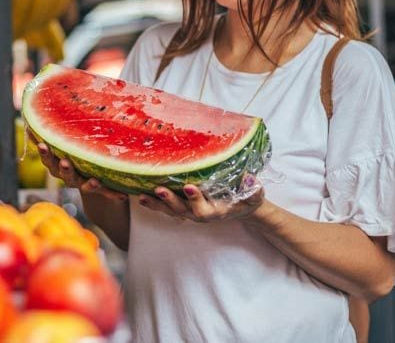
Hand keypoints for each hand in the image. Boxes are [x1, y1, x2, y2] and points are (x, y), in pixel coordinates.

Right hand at [26, 128, 126, 201]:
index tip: (42, 145)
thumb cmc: (74, 152)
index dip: (45, 153)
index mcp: (58, 165)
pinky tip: (123, 196)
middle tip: (64, 162)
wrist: (92, 178)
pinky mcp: (100, 190)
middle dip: (64, 168)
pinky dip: (114, 194)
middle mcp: (69, 177)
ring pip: (84, 186)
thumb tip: (39, 111)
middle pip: (64, 174)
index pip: (48, 159)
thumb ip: (56, 130)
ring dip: (89, 184)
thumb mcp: (66, 142)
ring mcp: (84, 185)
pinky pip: (107, 193)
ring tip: (95, 181)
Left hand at [137, 176, 263, 221]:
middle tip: (159, 189)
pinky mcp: (182, 207)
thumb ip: (253, 189)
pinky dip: (153, 202)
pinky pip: (165, 207)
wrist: (240, 208)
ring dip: (156, 203)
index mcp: (215, 212)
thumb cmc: (246, 199)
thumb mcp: (254, 195)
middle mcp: (198, 214)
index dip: (195, 199)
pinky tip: (140, 194)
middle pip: (181, 211)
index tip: (189, 187)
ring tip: (142, 195)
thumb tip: (250, 179)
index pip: (203, 209)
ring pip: (169, 210)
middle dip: (170, 201)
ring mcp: (188, 212)